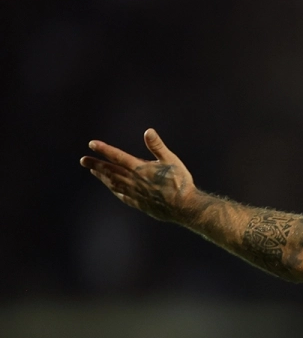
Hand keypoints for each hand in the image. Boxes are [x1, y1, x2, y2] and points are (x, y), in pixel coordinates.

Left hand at [80, 129, 198, 221]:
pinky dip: (114, 190)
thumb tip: (148, 131)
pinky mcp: (139, 203)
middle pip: (110, 171)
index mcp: (140, 168)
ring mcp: (135, 193)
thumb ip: (157, 146)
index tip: (92, 144)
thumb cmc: (180, 182)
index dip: (104, 149)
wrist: (184, 206)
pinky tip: (112, 188)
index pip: (118, 156)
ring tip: (94, 171)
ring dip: (102, 177)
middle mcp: (134, 181)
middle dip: (96, 164)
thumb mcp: (171, 160)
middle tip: (83, 160)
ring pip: (113, 183)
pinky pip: (122, 195)